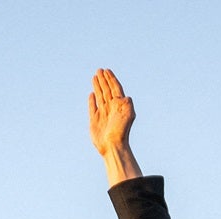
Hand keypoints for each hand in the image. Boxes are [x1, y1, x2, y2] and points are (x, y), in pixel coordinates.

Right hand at [87, 68, 140, 184]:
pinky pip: (93, 107)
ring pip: (100, 96)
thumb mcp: (128, 115)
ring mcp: (103, 113)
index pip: (115, 88)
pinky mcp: (95, 120)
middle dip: (103, 80)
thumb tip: (126, 96)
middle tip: (99, 70)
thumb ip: (127, 104)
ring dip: (98, 86)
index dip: (111, 79)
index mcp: (119, 105)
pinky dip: (92, 100)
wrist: (113, 146)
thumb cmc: (122, 131)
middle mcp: (111, 107)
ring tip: (95, 77)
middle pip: (107, 90)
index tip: (107, 71)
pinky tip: (92, 94)